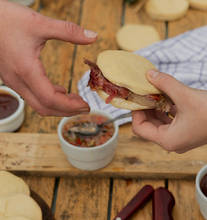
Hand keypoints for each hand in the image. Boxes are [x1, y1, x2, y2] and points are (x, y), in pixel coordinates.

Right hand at [0, 0, 97, 116]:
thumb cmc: (6, 18)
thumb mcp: (39, 23)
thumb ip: (68, 31)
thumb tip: (93, 36)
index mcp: (26, 70)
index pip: (50, 99)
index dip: (70, 106)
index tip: (86, 106)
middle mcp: (18, 81)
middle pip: (45, 107)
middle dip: (67, 110)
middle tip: (85, 107)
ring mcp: (14, 81)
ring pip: (38, 104)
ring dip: (59, 106)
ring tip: (76, 99)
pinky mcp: (13, 78)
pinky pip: (33, 96)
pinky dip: (49, 98)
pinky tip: (60, 90)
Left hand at [132, 69, 206, 152]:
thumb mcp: (185, 95)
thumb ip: (164, 83)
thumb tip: (149, 74)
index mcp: (167, 140)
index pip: (139, 128)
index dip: (136, 111)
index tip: (138, 96)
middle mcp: (171, 142)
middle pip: (148, 125)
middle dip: (146, 108)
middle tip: (144, 92)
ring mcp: (180, 138)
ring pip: (159, 122)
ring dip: (156, 107)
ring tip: (155, 92)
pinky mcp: (187, 131)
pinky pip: (170, 120)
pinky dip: (167, 109)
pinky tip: (168, 96)